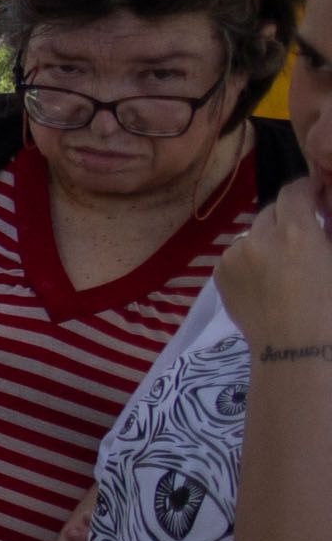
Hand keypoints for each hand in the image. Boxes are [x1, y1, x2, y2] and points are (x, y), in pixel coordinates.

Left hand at [221, 180, 331, 352]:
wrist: (297, 352)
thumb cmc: (330, 309)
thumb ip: (325, 234)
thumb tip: (319, 221)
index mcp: (295, 232)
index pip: (295, 191)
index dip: (308, 188)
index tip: (316, 194)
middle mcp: (258, 238)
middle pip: (272, 211)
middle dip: (289, 217)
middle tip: (305, 234)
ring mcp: (233, 256)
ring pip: (253, 235)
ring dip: (269, 240)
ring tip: (285, 266)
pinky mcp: (219, 275)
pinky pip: (238, 256)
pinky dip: (251, 260)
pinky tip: (267, 283)